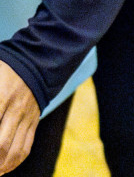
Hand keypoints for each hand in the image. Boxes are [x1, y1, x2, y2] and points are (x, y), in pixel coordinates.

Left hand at [0, 60, 39, 175]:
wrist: (35, 61)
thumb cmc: (3, 70)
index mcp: (1, 97)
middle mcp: (15, 109)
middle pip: (1, 145)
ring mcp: (27, 117)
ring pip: (15, 150)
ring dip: (2, 166)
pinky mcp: (34, 121)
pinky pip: (26, 146)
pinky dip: (15, 161)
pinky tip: (4, 168)